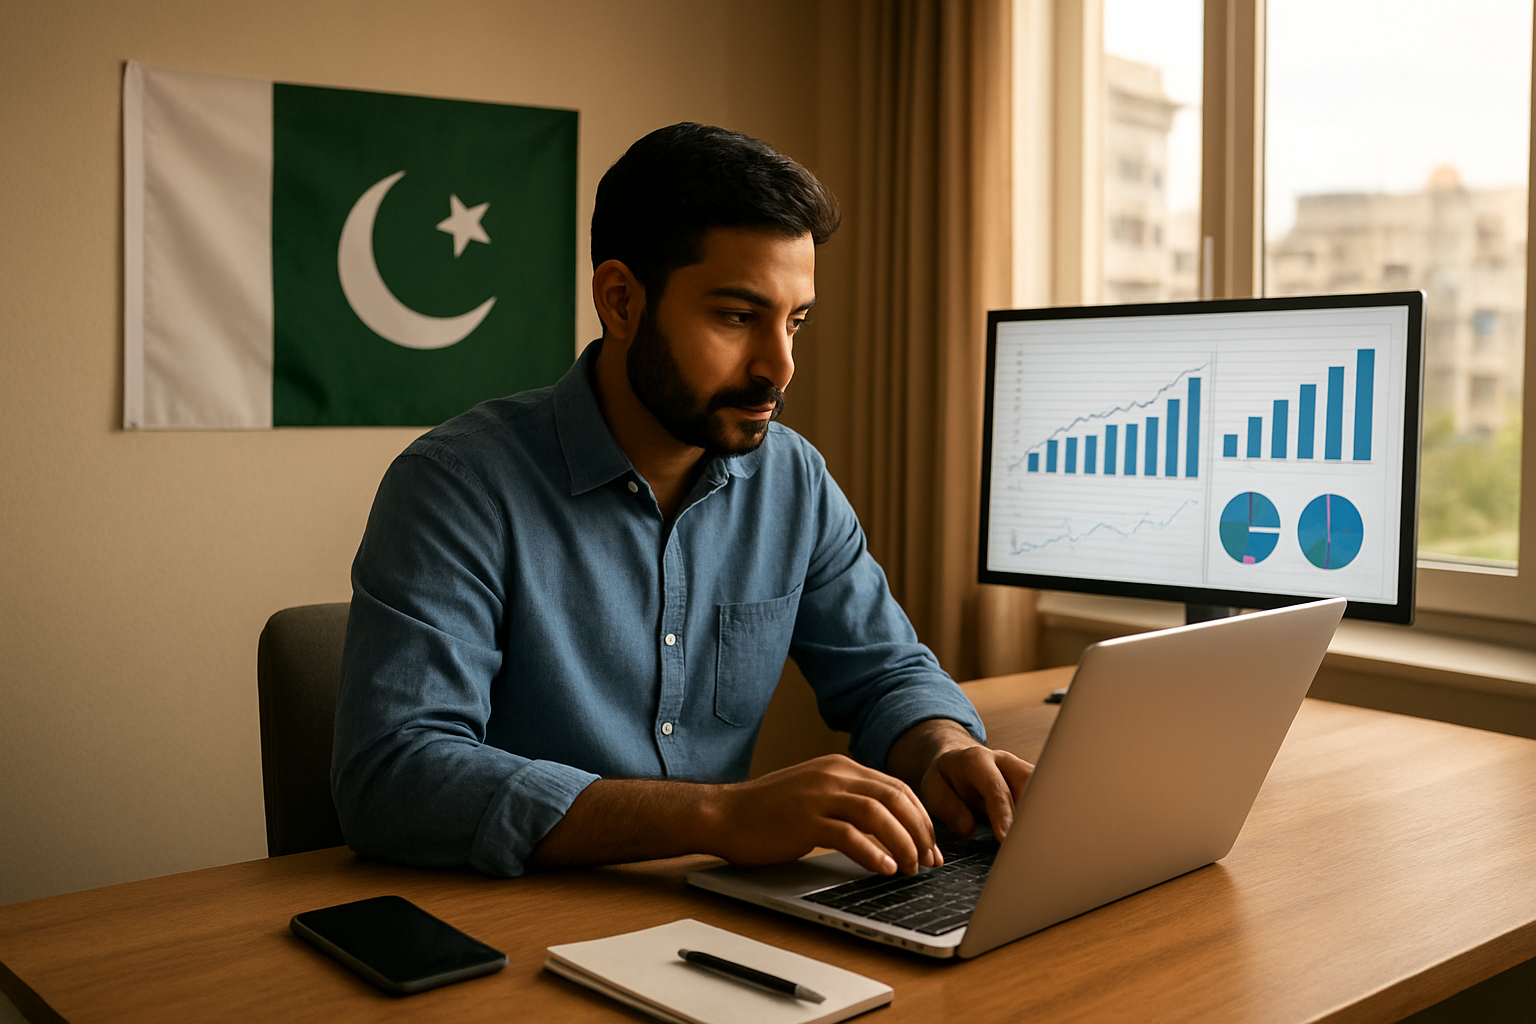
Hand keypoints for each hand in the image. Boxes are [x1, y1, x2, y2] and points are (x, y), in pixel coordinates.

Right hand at [705, 754, 939, 875]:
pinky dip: (874, 853)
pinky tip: (884, 868)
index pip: (896, 787)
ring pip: (878, 814)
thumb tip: (890, 826)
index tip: (930, 844)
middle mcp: (834, 775)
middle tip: (930, 860)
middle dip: (919, 831)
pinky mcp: (805, 820)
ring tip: (910, 868)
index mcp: (840, 767)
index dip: (920, 817)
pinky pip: (850, 835)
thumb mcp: (816, 793)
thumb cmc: (769, 811)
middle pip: (894, 798)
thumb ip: (849, 799)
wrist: (725, 814)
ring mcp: (819, 796)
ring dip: (902, 843)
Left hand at [917, 744, 1032, 838]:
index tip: (1005, 837)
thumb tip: (968, 829)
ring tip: (1038, 841)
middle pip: (1028, 784)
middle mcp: (1003, 760)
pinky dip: (1043, 815)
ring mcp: (1019, 768)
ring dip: (1041, 814)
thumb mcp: (933, 789)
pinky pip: (1043, 796)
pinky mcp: (1029, 780)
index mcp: (977, 760)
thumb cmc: (944, 777)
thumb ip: (948, 807)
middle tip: (1028, 843)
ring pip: (1042, 789)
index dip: (1002, 814)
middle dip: (1030, 814)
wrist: (955, 759)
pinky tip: (1042, 834)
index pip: (996, 788)